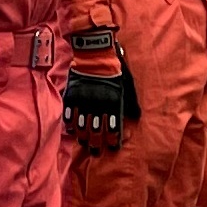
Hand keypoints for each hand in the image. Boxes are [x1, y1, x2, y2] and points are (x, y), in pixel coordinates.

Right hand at [63, 30, 136, 146]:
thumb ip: (131, 103)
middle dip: (97, 144)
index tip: (112, 147)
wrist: (96, 53)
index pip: (113, 128)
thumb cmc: (114, 71)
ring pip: (82, 126)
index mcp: (114, 103)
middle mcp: (98, 105)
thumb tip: (136, 117)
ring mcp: (84, 101)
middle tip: (96, 152)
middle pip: (96, 131)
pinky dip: (70, 124)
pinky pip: (69, 115)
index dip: (113, 140)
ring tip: (84, 143)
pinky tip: (72, 130)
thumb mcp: (127, 86)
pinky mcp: (72, 95)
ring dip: (83, 137)